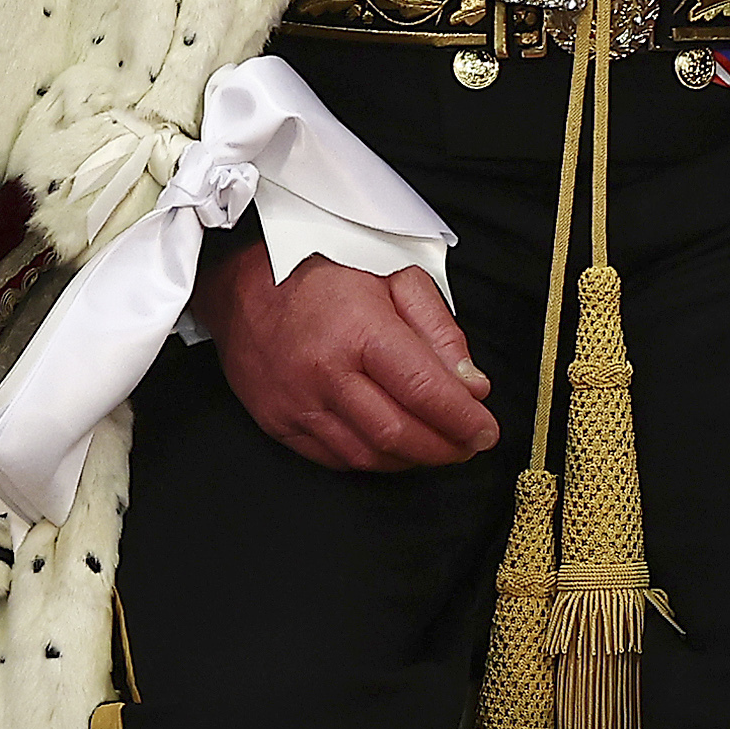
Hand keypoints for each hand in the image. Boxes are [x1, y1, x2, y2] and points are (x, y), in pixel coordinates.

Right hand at [196, 247, 500, 472]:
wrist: (242, 279)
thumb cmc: (323, 268)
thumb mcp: (395, 275)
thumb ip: (439, 330)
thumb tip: (471, 385)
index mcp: (359, 330)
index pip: (424, 390)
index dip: (463, 419)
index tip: (487, 432)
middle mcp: (325, 373)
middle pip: (398, 432)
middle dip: (444, 448)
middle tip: (469, 446)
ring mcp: (297, 403)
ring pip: (367, 455)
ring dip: (410, 459)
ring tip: (437, 447)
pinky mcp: (277, 421)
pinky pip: (333, 458)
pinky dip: (371, 459)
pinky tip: (393, 448)